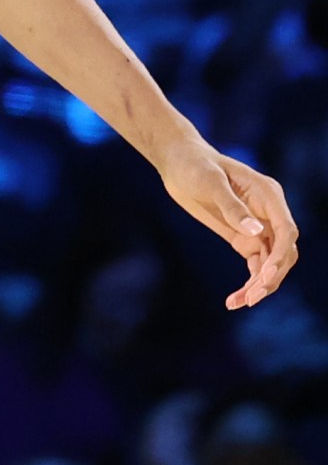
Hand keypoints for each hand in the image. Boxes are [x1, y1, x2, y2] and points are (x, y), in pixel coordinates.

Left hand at [158, 139, 298, 309]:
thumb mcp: (210, 183)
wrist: (178, 162)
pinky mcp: (243, 238)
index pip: (287, 231)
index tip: (266, 275)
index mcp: (268, 194)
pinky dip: (249, 283)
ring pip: (270, 264)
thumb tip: (257, 232)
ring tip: (240, 302)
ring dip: (260, 285)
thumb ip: (232, 207)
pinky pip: (254, 266)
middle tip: (252, 297)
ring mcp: (258, 227)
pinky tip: (235, 300)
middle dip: (272, 276)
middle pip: (284, 252)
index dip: (281, 256)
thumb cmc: (195, 165)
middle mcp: (269, 213)